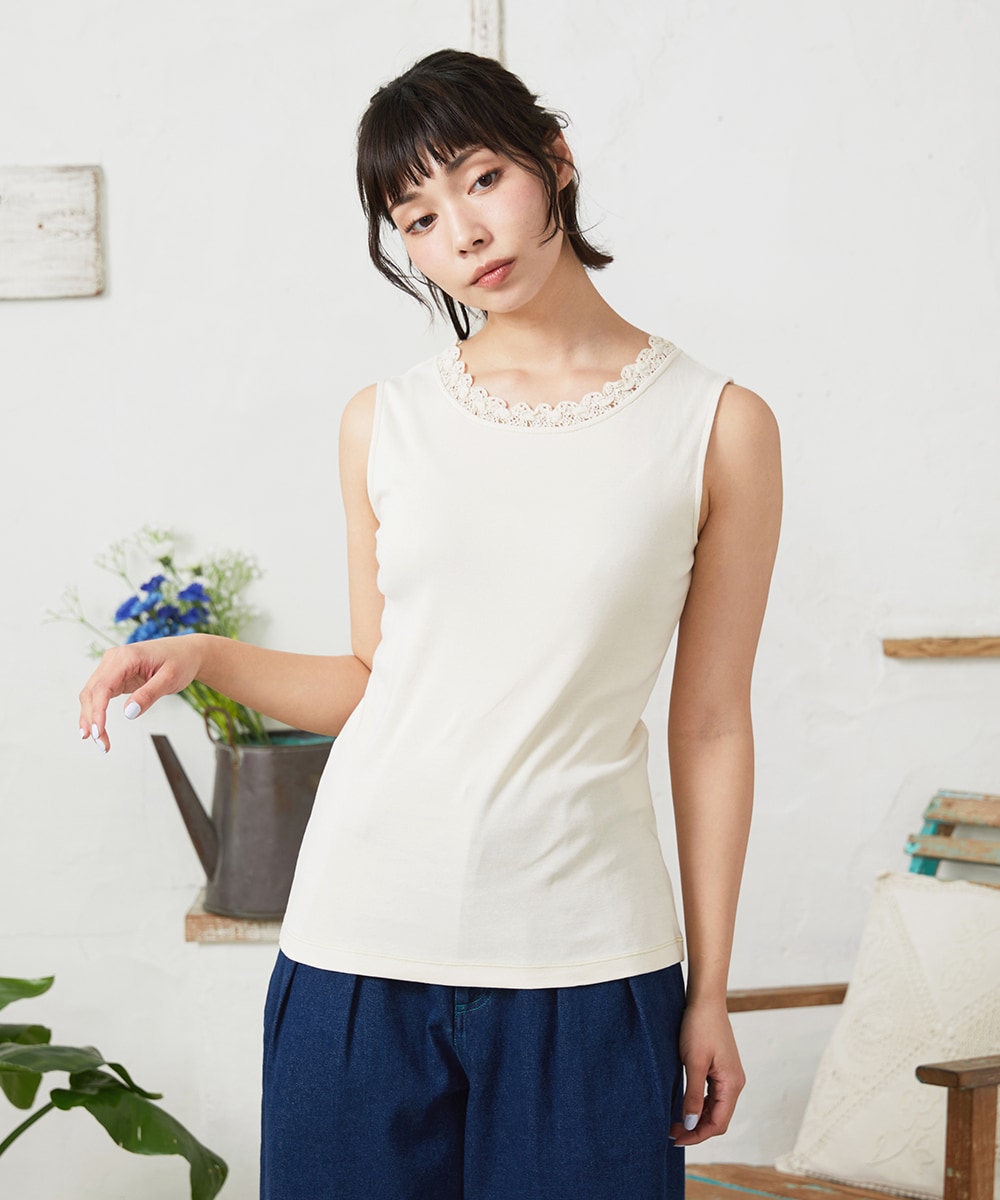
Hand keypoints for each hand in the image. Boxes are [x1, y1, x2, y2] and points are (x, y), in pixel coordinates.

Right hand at [78, 635, 204, 752]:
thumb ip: (149, 695)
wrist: (187, 652)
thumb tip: (129, 712)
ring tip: (99, 740)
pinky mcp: (115, 675)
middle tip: (101, 743)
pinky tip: (97, 726)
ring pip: (91, 694)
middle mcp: (114, 659)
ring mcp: (112, 666)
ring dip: (91, 717)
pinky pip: (100, 694)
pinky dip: (97, 711)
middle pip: (92, 691)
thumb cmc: (181, 661)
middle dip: (91, 719)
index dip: (97, 711)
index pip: (103, 686)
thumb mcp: (170, 679)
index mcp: (126, 656)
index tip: (99, 731)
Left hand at [669, 997, 745, 1146]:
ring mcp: (729, 1075)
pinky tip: (685, 1104)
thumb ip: (693, 1095)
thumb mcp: (693, 1062)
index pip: (718, 1123)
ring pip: (715, 1107)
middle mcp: (735, 1082)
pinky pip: (713, 1094)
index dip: (698, 1135)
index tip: (676, 1139)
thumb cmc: (699, 1027)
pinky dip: (700, 1104)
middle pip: (718, 1118)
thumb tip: (691, 1123)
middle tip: (671, 1131)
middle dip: (696, 1128)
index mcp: (732, 1084)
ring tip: (674, 1121)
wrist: (705, 999)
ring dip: (698, 1117)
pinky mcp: (721, 1068)